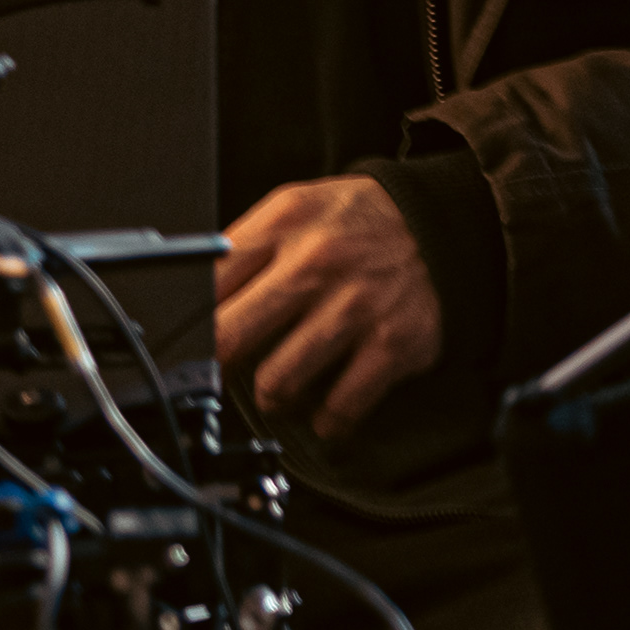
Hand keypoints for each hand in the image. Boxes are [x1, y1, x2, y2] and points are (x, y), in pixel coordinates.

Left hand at [215, 175, 442, 443]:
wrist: (441, 222)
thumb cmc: (357, 221)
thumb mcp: (296, 208)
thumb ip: (247, 246)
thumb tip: (195, 296)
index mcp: (282, 224)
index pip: (209, 285)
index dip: (190, 324)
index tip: (188, 345)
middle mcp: (314, 264)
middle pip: (230, 339)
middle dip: (217, 368)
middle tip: (222, 375)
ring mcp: (353, 307)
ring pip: (277, 384)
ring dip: (272, 398)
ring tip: (278, 389)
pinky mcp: (390, 345)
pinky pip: (338, 409)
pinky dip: (325, 421)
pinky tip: (323, 410)